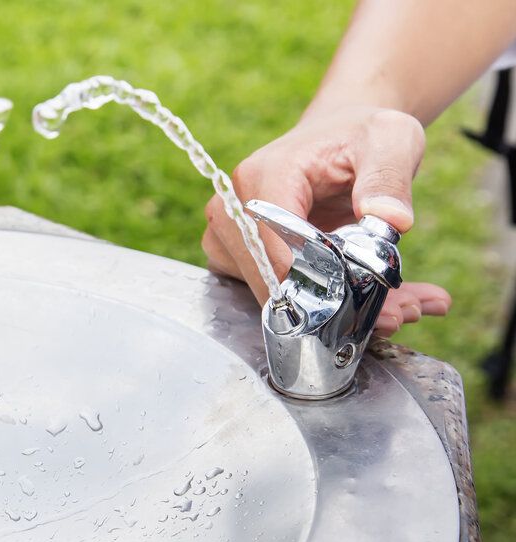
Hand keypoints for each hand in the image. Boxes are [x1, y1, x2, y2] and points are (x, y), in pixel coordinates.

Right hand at [202, 106, 450, 336]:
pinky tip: (369, 301)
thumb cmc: (359, 136)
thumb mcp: (389, 140)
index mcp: (261, 178)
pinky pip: (272, 297)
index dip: (320, 282)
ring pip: (273, 298)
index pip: (275, 250)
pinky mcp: (235, 259)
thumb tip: (393, 220)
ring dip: (333, 313)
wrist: (337, 136)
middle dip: (335, 306)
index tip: (373, 299)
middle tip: (404, 312)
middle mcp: (231, 213)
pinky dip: (320, 308)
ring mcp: (228, 239)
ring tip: (398, 306)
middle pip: (271, 282)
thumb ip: (390, 177)